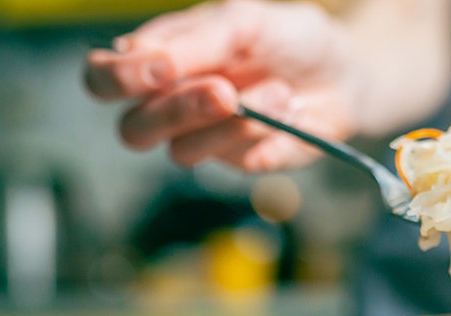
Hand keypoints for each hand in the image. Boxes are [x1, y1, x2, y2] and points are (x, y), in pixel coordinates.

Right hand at [84, 0, 359, 171]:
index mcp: (159, 60)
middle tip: (223, 91)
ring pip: (182, 152)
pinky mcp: (241, 161)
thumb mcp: (244, 19)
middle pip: (133, 130)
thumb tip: (149, 61)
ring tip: (278, 90)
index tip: (159, 68)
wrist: (347, 72)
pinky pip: (238, 160)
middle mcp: (172, 104)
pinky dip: (267, 130)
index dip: (117, 79)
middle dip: (176, 111)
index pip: (102, 77)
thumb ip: (195, 40)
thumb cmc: (290, 38)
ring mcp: (205, 137)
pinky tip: (289, 106)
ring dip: (233, 121)